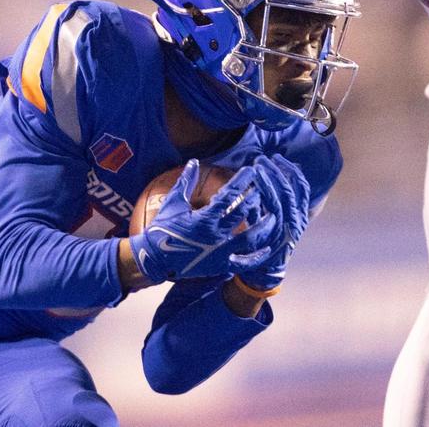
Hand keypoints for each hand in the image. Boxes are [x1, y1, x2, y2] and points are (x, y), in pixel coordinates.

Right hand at [129, 160, 280, 283]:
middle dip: (255, 197)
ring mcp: (220, 252)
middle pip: (243, 213)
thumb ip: (186, 181)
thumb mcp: (173, 202)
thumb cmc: (162, 228)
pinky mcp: (220, 266)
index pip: (229, 195)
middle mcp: (215, 235)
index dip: (242, 181)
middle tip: (264, 186)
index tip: (251, 170)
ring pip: (250, 238)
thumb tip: (193, 161)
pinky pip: (244, 262)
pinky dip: (258, 257)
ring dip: (263, 225)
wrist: (154, 258)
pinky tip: (268, 248)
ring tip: (274, 214)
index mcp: (204, 218)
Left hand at [235, 154, 310, 296]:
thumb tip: (260, 177)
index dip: (292, 170)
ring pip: (282, 196)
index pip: (302, 187)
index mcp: (300, 216)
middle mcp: (297, 220)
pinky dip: (264, 193)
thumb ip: (266, 201)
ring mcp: (288, 228)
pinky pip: (272, 208)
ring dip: (269, 177)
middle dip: (277, 169)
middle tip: (263, 158)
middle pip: (291, 188)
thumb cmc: (262, 243)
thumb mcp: (268, 220)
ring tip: (257, 165)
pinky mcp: (276, 234)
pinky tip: (253, 184)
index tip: (279, 158)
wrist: (261, 272)